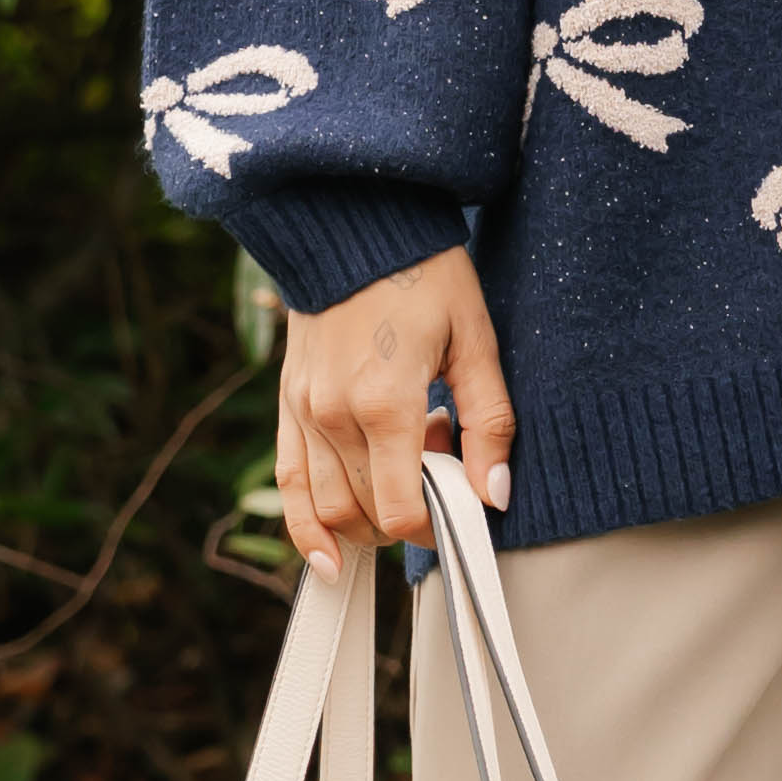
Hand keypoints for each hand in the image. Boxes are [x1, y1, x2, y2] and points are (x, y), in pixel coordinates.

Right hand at [275, 247, 515, 564]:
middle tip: (439, 471)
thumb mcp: (474, 341)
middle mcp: (333, 415)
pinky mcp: (288, 403)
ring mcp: (303, 411)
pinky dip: (306, 526)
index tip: (461, 510)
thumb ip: (488, 424)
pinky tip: (328, 557)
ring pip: (326, 508)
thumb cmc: (424, 275)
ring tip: (400, 495)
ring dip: (366, 524)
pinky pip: (289, 482)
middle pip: (366, 514)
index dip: (435, 527)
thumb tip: (494, 496)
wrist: (356, 223)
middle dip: (407, 515)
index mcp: (384, 403)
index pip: (402, 509)